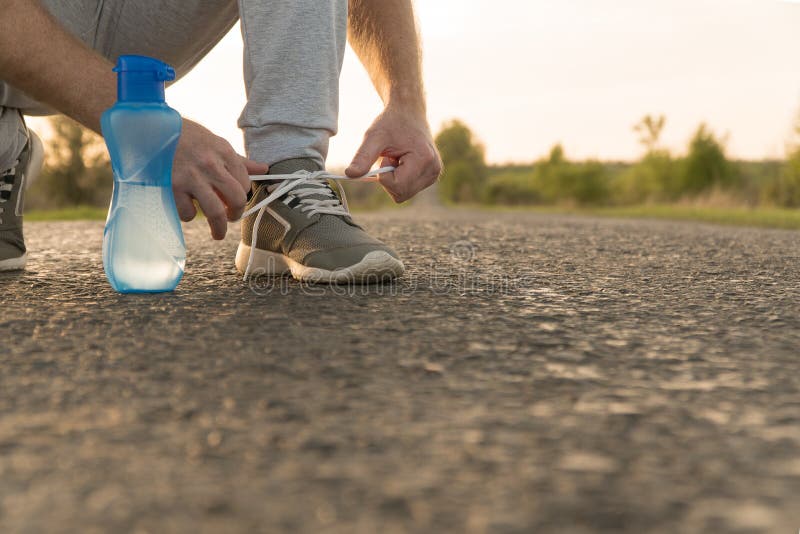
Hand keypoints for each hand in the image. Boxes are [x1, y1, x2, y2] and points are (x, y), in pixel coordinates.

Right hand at [172, 119, 268, 239]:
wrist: (151, 128)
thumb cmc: (187, 137)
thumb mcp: (215, 143)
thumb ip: (239, 160)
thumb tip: (264, 169)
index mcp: (224, 152)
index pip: (245, 183)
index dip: (242, 195)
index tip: (235, 200)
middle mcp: (211, 165)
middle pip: (236, 199)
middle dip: (236, 215)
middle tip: (232, 219)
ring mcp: (192, 177)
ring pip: (215, 212)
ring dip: (219, 228)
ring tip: (218, 233)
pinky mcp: (173, 186)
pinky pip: (188, 213)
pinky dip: (189, 216)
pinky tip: (187, 209)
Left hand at [345, 104, 441, 202]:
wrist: (408, 113)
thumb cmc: (391, 123)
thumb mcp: (373, 137)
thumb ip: (362, 157)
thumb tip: (349, 175)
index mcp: (424, 159)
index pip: (398, 187)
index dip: (384, 175)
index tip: (385, 156)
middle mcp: (433, 170)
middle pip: (401, 194)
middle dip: (389, 179)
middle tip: (390, 158)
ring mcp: (433, 175)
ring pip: (403, 194)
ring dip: (393, 180)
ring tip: (397, 158)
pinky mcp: (430, 177)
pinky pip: (407, 190)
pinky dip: (399, 180)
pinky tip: (402, 162)